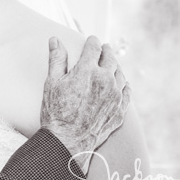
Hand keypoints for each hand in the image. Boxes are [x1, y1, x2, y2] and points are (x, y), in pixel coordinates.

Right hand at [40, 35, 130, 173]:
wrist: (68, 140)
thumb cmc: (56, 111)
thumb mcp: (52, 82)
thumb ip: (56, 59)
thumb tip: (55, 40)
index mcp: (87, 70)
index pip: (94, 48)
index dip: (92, 41)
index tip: (91, 39)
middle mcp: (105, 80)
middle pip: (110, 58)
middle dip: (106, 51)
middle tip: (104, 48)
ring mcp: (115, 95)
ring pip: (120, 74)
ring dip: (116, 66)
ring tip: (111, 64)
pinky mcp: (120, 110)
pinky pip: (127, 92)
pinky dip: (124, 84)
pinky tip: (121, 83)